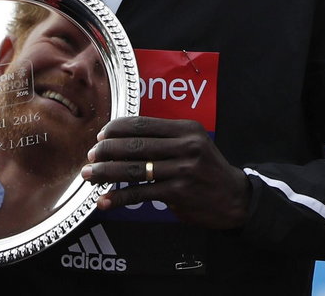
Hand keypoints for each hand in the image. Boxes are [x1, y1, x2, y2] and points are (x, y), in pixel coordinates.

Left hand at [81, 116, 250, 229]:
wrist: (235, 198)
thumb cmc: (206, 169)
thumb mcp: (193, 144)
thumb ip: (164, 138)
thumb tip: (120, 138)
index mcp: (186, 129)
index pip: (142, 124)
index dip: (117, 129)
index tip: (101, 136)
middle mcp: (186, 147)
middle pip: (135, 145)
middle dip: (107, 151)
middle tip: (90, 156)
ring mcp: (183, 170)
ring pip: (134, 169)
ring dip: (106, 173)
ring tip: (90, 175)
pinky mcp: (179, 193)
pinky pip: (141, 193)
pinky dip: (119, 197)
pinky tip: (104, 201)